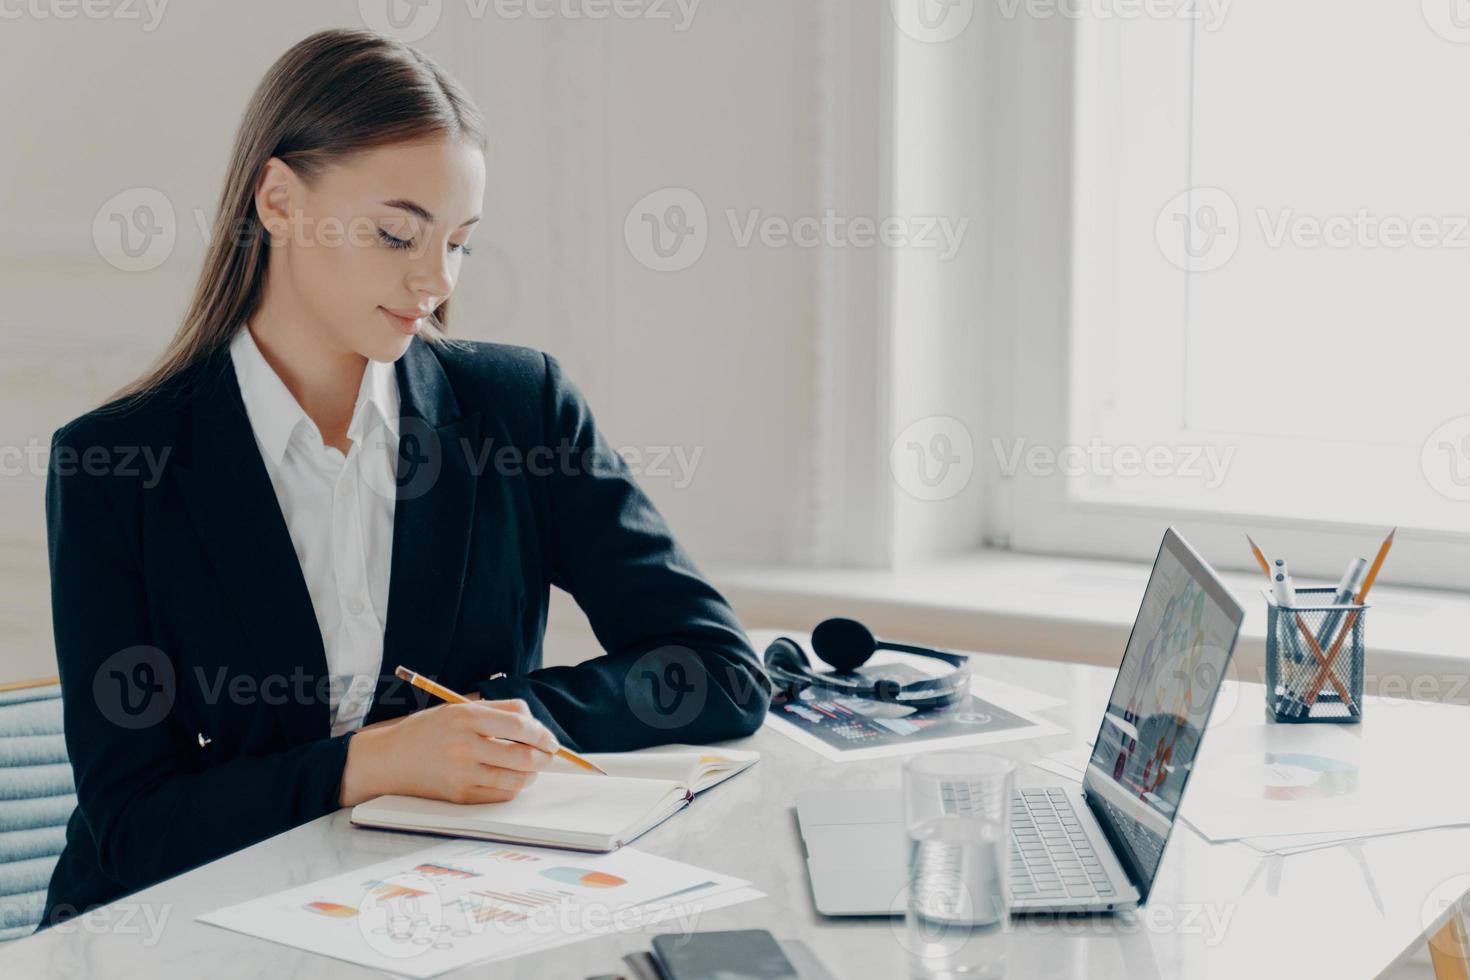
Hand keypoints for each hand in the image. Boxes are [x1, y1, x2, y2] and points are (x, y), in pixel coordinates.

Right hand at [340, 699, 557, 806]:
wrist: (390, 759)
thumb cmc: (429, 731)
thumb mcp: (458, 708)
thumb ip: (498, 710)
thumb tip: (534, 723)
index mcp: (465, 717)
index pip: (520, 726)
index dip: (542, 734)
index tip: (550, 740)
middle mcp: (464, 745)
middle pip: (523, 756)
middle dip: (544, 757)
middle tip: (548, 755)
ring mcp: (461, 773)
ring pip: (516, 779)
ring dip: (532, 775)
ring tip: (532, 769)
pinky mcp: (459, 795)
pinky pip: (500, 795)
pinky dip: (514, 788)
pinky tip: (512, 779)